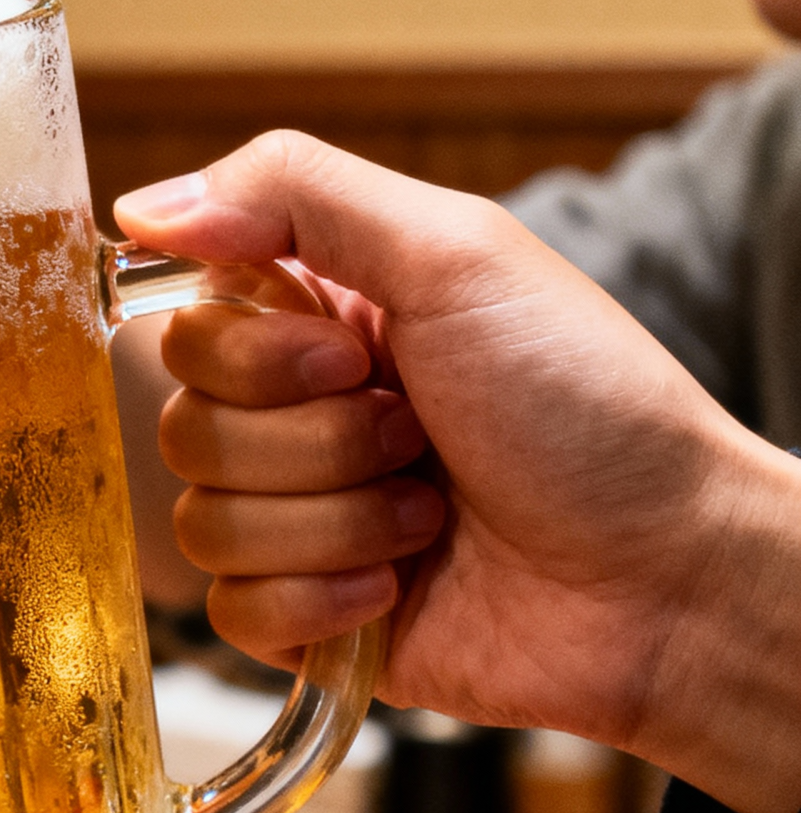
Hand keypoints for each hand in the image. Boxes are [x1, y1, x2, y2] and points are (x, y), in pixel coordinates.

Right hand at [116, 133, 800, 812]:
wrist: (671, 578)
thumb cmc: (592, 408)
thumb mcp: (456, 253)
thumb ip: (293, 191)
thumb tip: (141, 206)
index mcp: (322, 323)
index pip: (187, 324)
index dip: (254, 353)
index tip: (355, 356)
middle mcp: (300, 418)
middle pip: (186, 425)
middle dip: (313, 441)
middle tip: (418, 436)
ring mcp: (301, 523)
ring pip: (205, 522)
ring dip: (335, 520)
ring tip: (430, 512)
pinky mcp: (307, 620)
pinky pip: (229, 614)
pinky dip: (320, 602)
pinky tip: (400, 587)